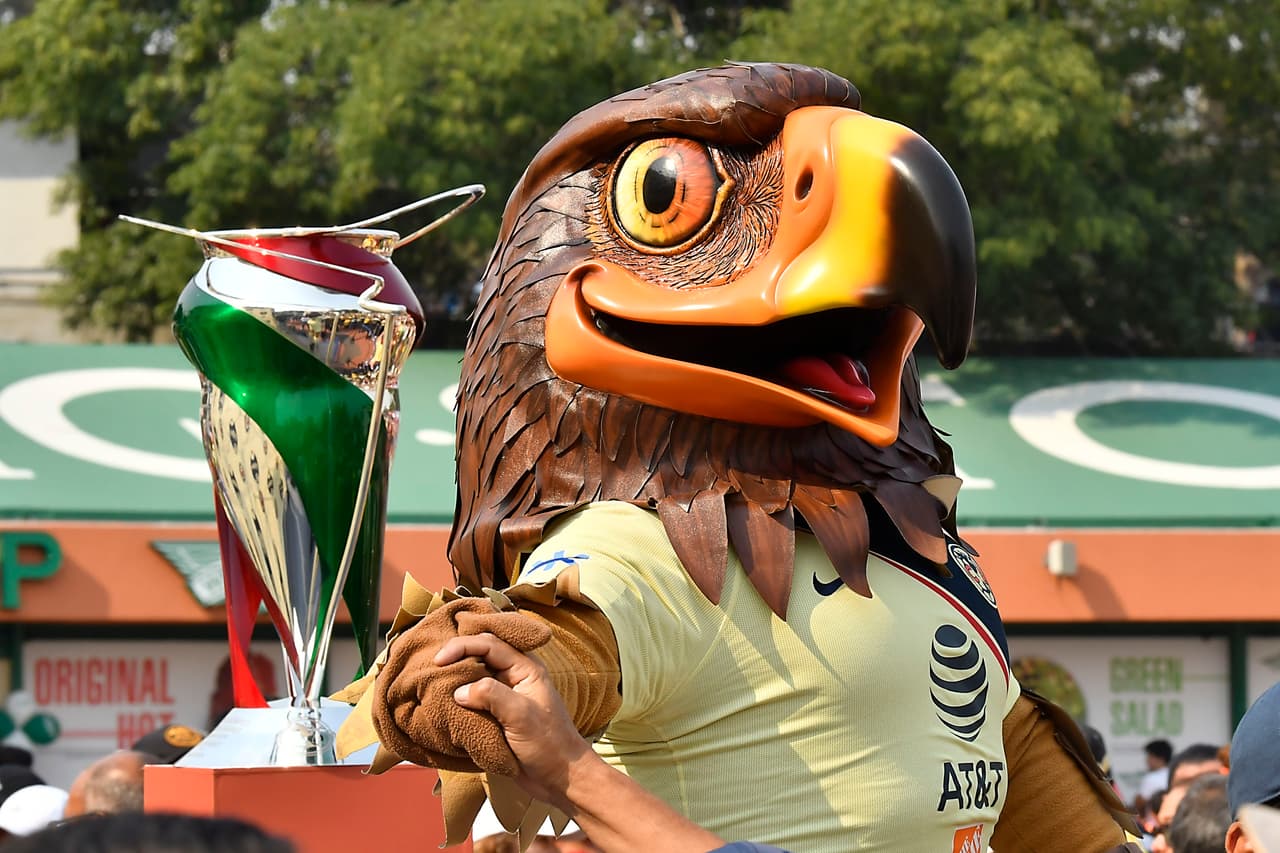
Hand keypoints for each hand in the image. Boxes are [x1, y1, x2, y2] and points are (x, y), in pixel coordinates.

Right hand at [436, 632, 599, 806]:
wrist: (560, 778)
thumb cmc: (549, 744)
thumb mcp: (521, 715)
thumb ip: (491, 695)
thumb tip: (458, 691)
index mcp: (525, 668)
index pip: (489, 644)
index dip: (462, 646)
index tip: (439, 660)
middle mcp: (514, 677)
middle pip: (480, 655)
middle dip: (456, 657)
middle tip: (431, 669)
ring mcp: (505, 696)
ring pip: (474, 677)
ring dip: (455, 680)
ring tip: (432, 685)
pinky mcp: (497, 716)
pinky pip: (473, 700)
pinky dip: (457, 701)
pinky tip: (443, 704)